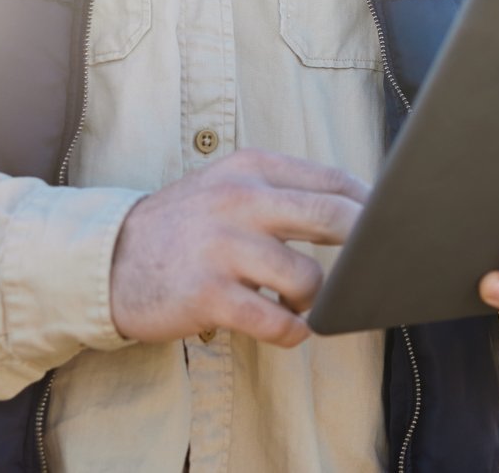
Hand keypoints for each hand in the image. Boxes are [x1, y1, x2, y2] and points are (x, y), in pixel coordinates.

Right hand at [108, 148, 367, 346]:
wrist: (107, 261)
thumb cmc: (184, 226)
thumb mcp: (229, 187)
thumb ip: (284, 193)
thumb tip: (358, 209)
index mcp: (251, 168)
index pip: (334, 181)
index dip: (372, 207)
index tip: (391, 227)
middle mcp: (239, 200)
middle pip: (332, 217)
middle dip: (367, 245)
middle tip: (378, 267)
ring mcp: (223, 248)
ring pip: (309, 278)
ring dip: (318, 299)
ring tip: (304, 303)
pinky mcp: (208, 295)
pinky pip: (275, 321)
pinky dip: (293, 331)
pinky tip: (289, 329)